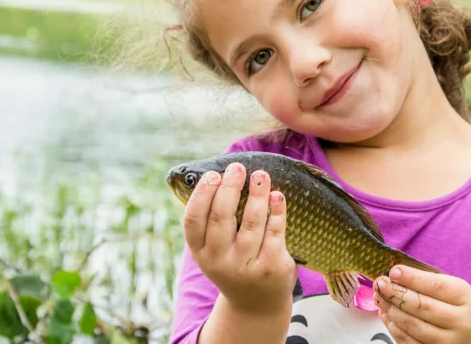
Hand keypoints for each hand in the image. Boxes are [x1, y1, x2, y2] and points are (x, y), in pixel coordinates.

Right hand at [182, 162, 296, 315]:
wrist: (256, 304)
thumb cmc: (232, 263)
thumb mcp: (213, 249)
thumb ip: (212, 220)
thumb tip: (219, 175)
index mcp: (201, 252)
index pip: (193, 220)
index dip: (202, 195)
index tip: (213, 174)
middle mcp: (220, 261)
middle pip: (221, 217)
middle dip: (230, 187)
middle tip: (238, 167)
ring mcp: (246, 265)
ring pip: (252, 222)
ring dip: (257, 193)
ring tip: (261, 175)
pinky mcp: (271, 267)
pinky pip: (275, 232)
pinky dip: (277, 211)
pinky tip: (277, 196)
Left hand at [373, 265, 470, 343]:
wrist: (463, 338)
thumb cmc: (451, 306)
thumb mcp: (449, 289)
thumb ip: (425, 281)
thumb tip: (393, 275)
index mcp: (466, 298)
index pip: (436, 286)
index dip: (413, 278)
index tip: (393, 271)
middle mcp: (461, 322)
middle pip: (422, 306)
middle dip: (397, 293)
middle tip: (380, 283)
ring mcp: (448, 342)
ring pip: (412, 325)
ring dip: (391, 310)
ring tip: (380, 297)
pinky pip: (407, 340)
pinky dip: (393, 326)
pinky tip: (385, 313)